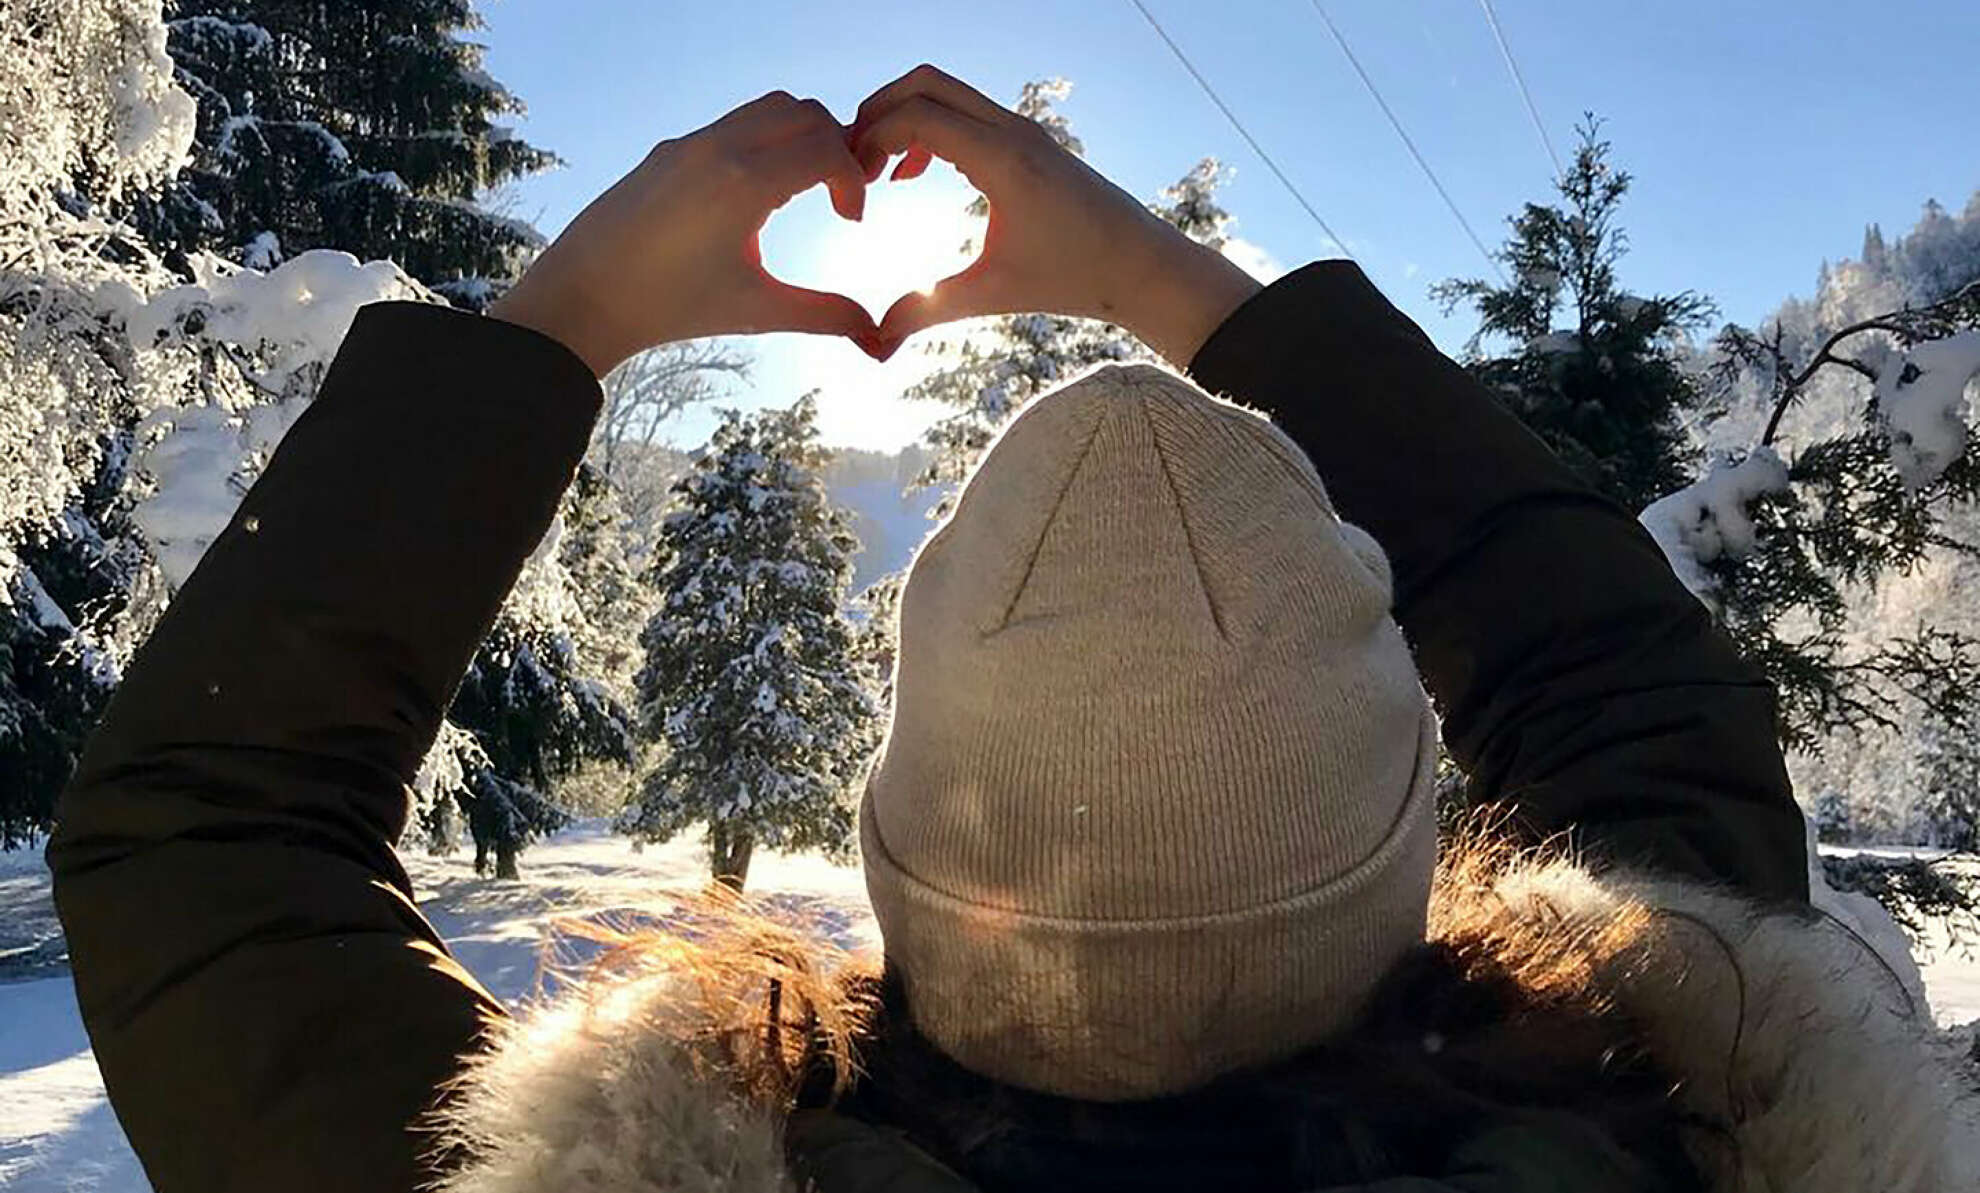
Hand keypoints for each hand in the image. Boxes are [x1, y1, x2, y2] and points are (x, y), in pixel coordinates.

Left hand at [491, 92, 878, 376]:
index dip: (854, 181)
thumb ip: (823, 315)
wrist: (586, 296)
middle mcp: (718, 149)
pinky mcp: (670, 149)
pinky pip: (733, 125)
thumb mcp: (756, 310)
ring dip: (799, 137)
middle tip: (839, 194)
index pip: (827, 149)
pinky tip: (759, 194)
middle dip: (835, 147)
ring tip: (805, 187)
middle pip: (805, 114)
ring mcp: (690, 143)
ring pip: (768, 109)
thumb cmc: (670, 306)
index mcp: (744, 183)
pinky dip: (764, 142)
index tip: (849, 220)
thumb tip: (876, 337)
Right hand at [847, 65, 1260, 366]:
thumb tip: (871, 344)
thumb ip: (927, 310)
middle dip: (878, 112)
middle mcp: (1012, 130)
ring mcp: (1022, 129)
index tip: (854, 183)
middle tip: (854, 163)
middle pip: (925, 82)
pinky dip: (930, 127)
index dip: (871, 140)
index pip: (917, 116)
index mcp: (1003, 158)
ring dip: (903, 118)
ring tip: (880, 172)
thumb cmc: (1075, 278)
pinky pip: (965, 111)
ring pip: (945, 91)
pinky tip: (916, 176)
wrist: (1142, 267)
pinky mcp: (1027, 139)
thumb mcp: (993, 295)